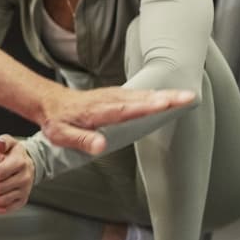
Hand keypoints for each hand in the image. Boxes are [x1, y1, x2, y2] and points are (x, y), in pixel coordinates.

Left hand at [38, 86, 194, 153]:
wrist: (49, 102)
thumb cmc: (57, 121)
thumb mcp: (62, 135)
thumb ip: (82, 140)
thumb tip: (101, 147)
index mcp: (98, 112)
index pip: (125, 109)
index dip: (145, 106)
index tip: (164, 103)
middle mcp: (108, 101)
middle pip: (140, 99)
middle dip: (165, 97)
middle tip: (189, 96)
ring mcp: (112, 96)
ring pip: (141, 95)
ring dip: (165, 94)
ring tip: (187, 95)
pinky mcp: (115, 95)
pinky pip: (138, 94)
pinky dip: (154, 93)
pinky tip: (168, 95)